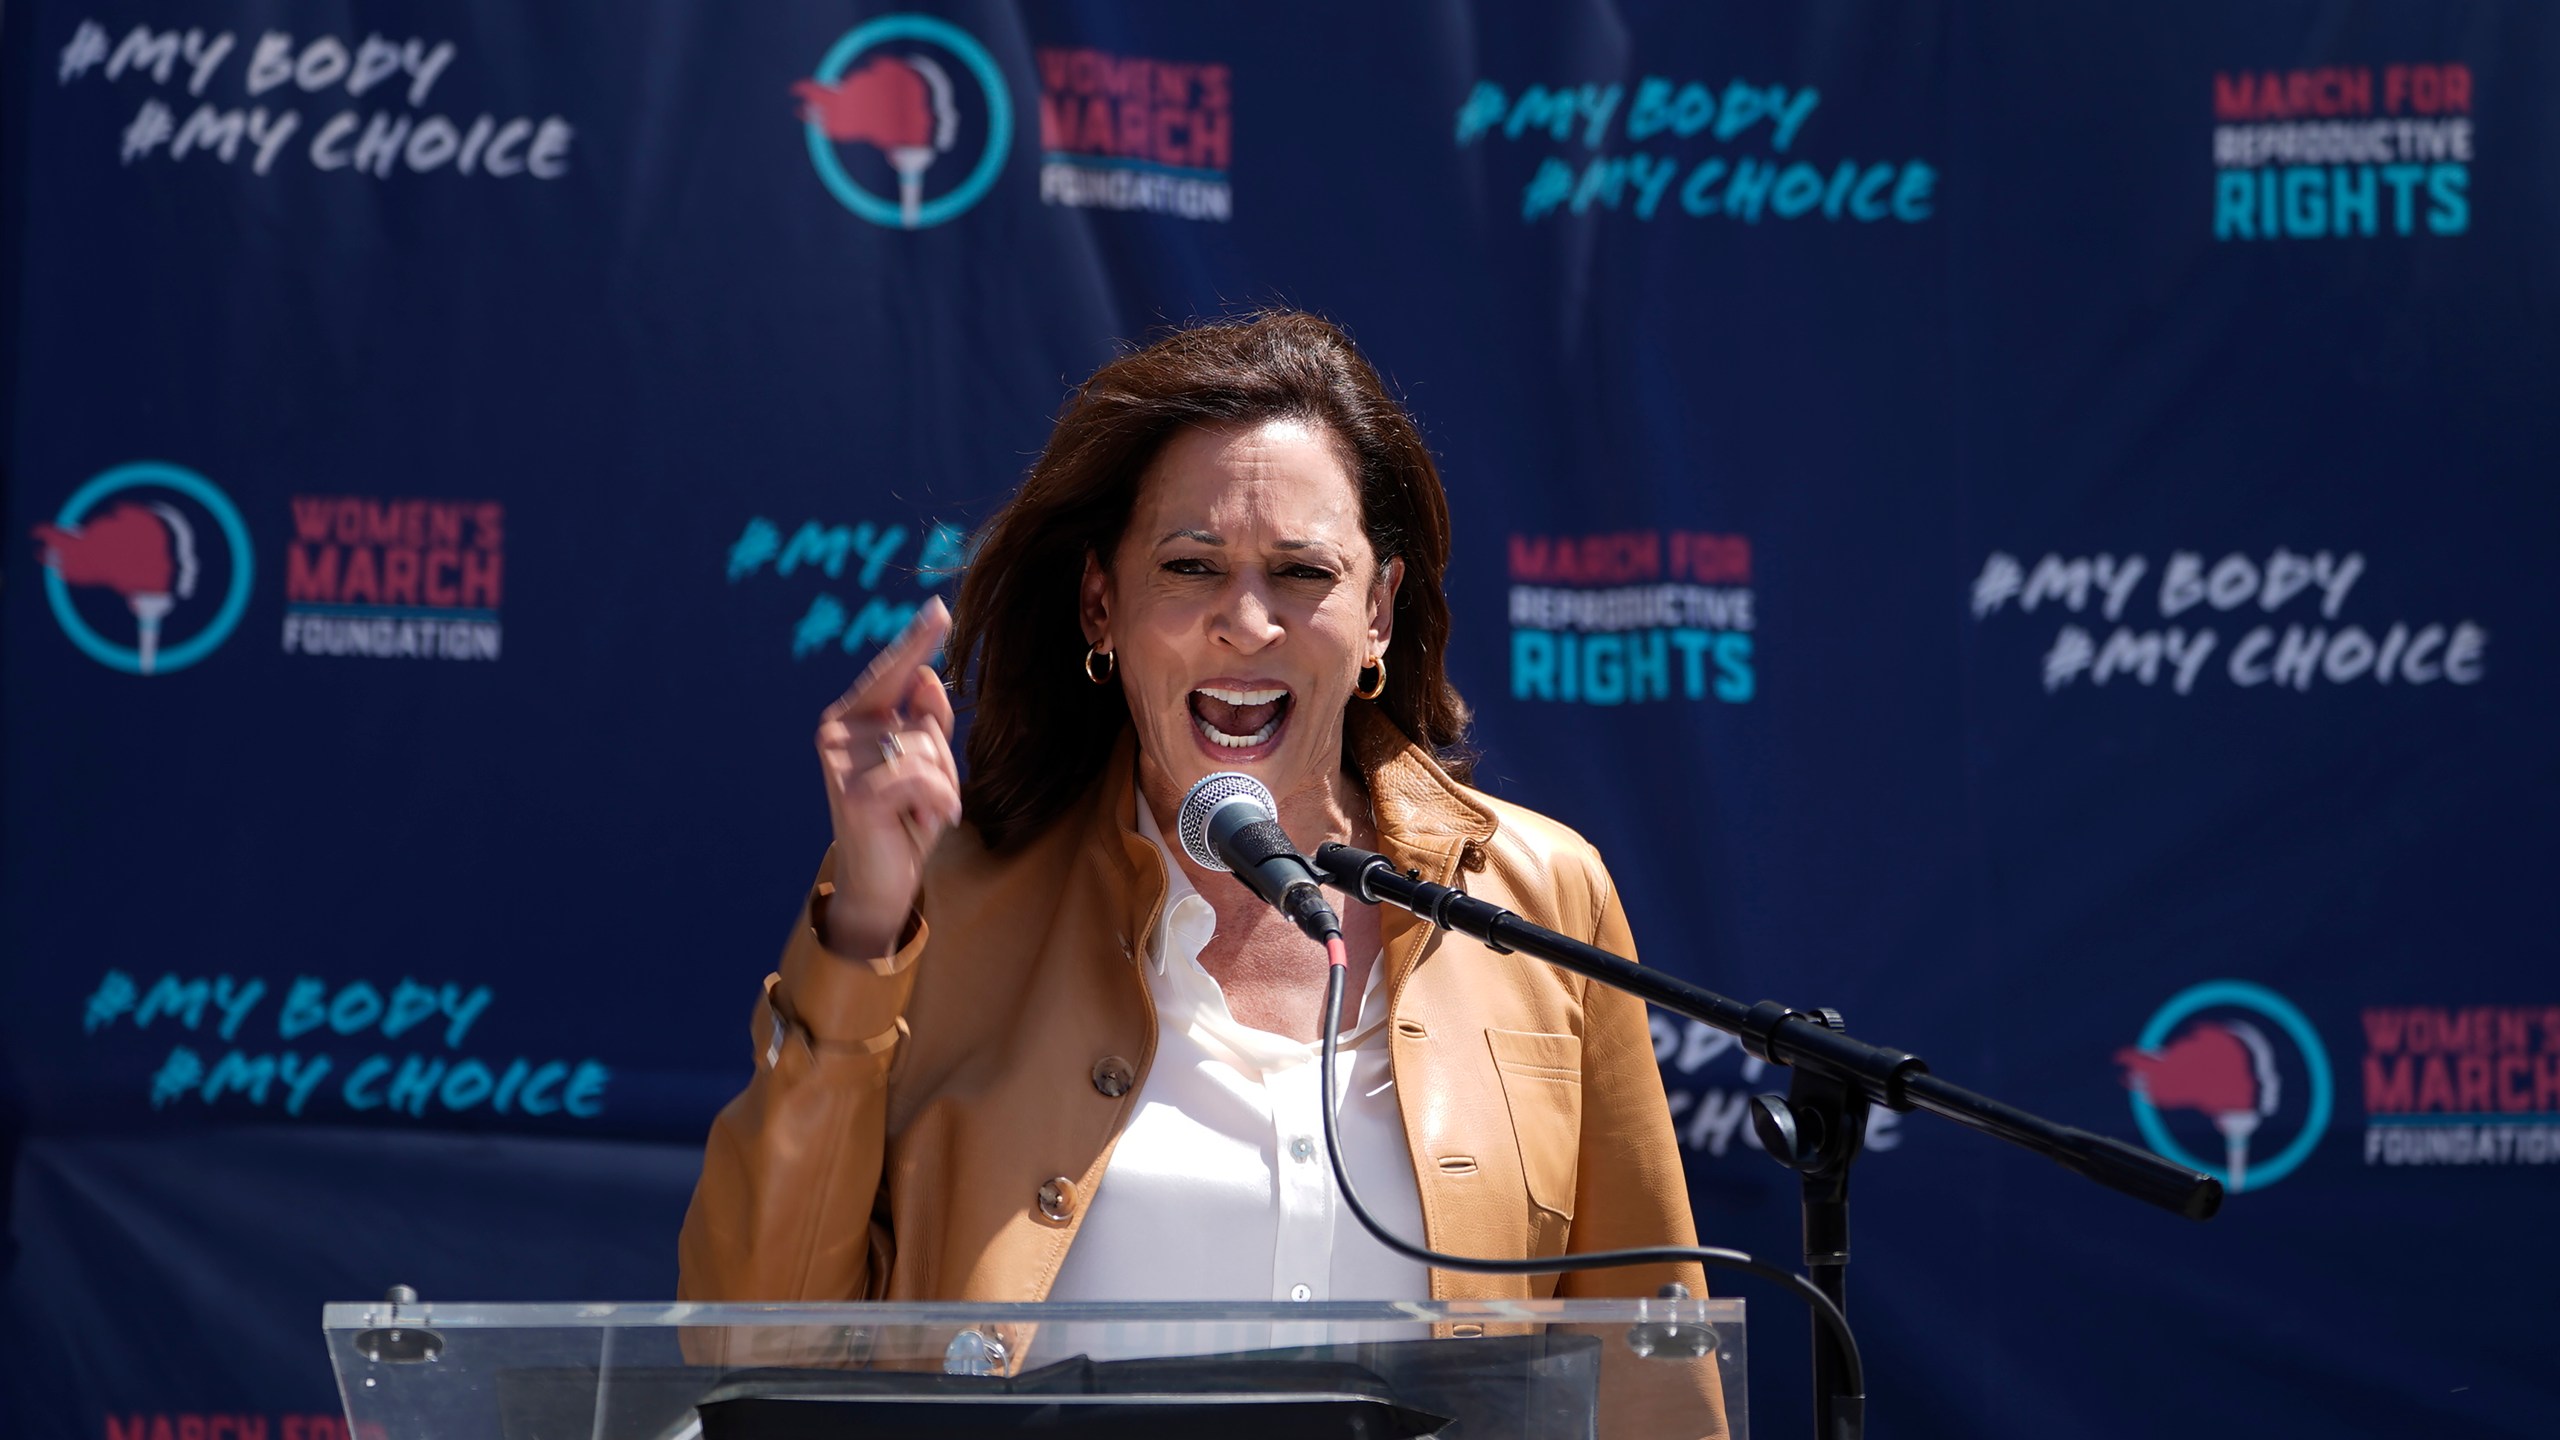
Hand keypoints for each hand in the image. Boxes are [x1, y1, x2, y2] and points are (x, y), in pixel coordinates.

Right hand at [813, 597, 957, 958]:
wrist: (879, 884)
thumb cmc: (903, 821)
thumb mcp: (925, 766)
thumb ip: (927, 722)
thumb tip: (931, 677)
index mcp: (852, 720)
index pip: (890, 673)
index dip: (917, 642)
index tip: (942, 609)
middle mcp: (837, 733)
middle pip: (924, 723)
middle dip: (941, 763)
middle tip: (921, 801)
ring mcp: (841, 762)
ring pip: (927, 750)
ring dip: (941, 788)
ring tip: (918, 814)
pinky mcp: (856, 793)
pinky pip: (924, 778)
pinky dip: (939, 803)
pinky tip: (924, 823)